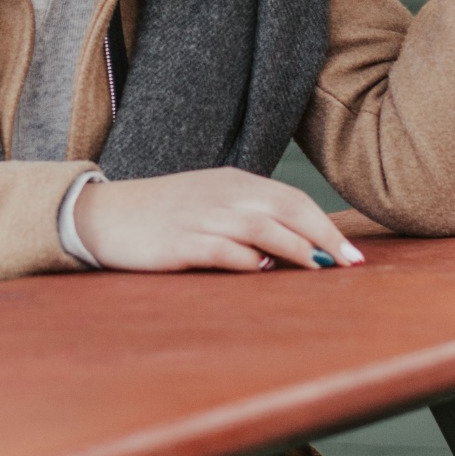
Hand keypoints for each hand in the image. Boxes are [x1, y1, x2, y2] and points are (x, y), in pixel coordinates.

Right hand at [73, 168, 365, 273]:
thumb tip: (295, 251)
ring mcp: (200, 218)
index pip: (293, 199)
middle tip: (350, 265)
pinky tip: (262, 272)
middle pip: (286, 210)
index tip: (353, 254)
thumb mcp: (210, 203)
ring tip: (318, 270)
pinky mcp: (178, 243)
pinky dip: (247, 261)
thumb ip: (249, 218)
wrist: (102, 215)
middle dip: (324, 238)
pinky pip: (221, 250)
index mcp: (234, 183)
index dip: (326, 226)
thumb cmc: (162, 215)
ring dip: (295, 249)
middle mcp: (222, 196)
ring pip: (261, 229)